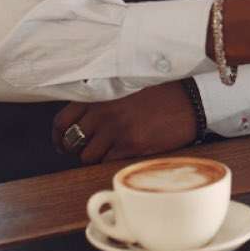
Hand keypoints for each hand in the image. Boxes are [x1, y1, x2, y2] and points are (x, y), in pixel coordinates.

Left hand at [51, 81, 197, 164]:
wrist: (191, 101)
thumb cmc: (161, 93)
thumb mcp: (126, 88)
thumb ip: (102, 100)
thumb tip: (83, 119)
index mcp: (100, 96)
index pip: (62, 120)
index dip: (58, 136)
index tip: (62, 142)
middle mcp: (104, 112)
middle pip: (71, 141)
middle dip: (75, 149)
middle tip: (85, 150)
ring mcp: (116, 130)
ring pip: (87, 156)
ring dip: (94, 157)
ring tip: (108, 152)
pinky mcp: (131, 145)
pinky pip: (106, 162)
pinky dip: (110, 161)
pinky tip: (122, 154)